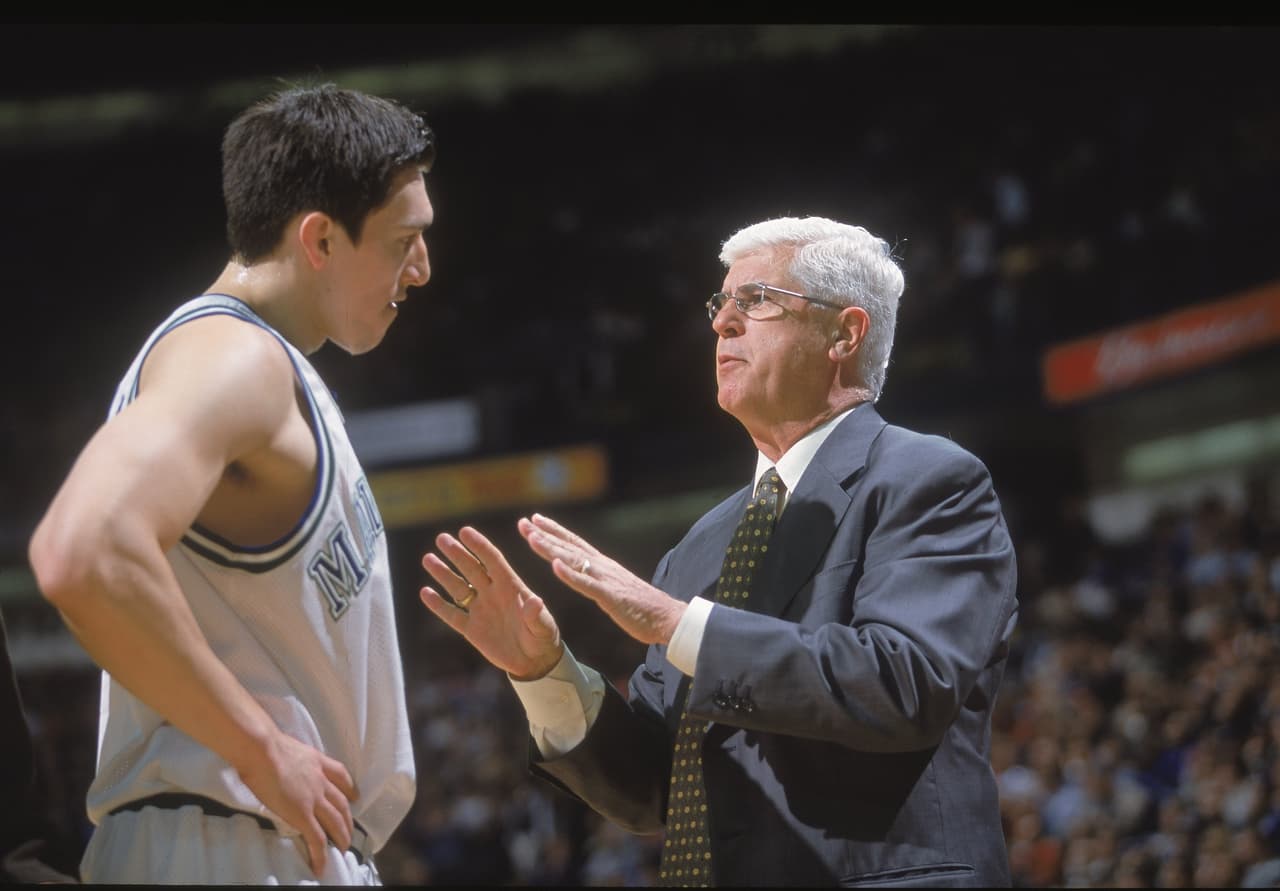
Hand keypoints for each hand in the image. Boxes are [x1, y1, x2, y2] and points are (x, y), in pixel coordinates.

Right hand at [236, 730, 356, 874]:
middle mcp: (321, 781)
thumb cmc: (266, 745)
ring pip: (335, 821)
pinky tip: (322, 865)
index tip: (355, 796)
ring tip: (343, 848)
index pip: (340, 775)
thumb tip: (281, 762)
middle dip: (348, 819)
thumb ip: (292, 759)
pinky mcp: (302, 815)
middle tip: (350, 831)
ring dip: (342, 836)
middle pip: (341, 803)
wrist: (263, 750)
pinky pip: (316, 838)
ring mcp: (314, 799)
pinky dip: (321, 853)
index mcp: (317, 762)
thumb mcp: (289, 748)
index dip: (349, 787)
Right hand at [420, 526, 563, 679]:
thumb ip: (536, 615)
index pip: (493, 561)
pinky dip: (438, 605)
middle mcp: (493, 594)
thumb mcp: (543, 627)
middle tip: (441, 538)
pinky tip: (425, 592)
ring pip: (458, 588)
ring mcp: (480, 610)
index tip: (465, 531)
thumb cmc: (543, 638)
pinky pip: (452, 614)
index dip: (479, 546)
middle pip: (471, 569)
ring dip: (443, 573)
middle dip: (457, 553)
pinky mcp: (471, 629)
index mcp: (511, 587)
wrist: (534, 662)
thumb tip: (535, 601)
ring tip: (428, 558)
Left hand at [519, 513, 685, 645]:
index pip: (574, 543)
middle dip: (544, 534)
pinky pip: (587, 584)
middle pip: (568, 547)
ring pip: (573, 560)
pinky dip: (570, 575)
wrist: (668, 617)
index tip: (535, 520)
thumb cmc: (643, 606)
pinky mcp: (611, 596)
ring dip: (551, 548)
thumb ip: (601, 578)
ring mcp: (606, 580)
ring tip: (532, 538)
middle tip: (523, 522)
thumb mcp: (616, 587)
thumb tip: (589, 572)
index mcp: (603, 565)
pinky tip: (555, 566)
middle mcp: (603, 566)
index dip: (554, 531)